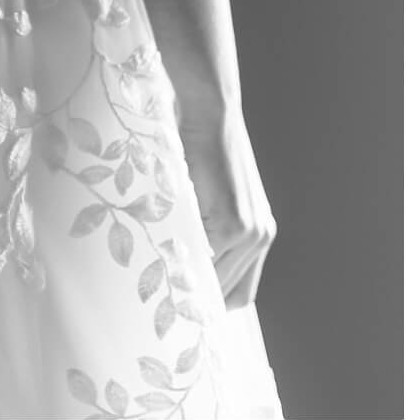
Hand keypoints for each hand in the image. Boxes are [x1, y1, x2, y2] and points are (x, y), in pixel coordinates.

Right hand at [181, 106, 274, 307]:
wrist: (210, 112)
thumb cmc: (201, 145)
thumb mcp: (211, 192)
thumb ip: (209, 225)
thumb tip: (182, 257)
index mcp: (260, 233)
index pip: (240, 290)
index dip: (214, 302)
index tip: (186, 306)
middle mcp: (260, 237)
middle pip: (228, 290)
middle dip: (198, 297)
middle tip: (165, 301)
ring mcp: (249, 232)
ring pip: (216, 277)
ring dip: (188, 279)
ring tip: (158, 280)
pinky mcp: (231, 221)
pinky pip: (204, 255)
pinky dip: (183, 258)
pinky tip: (161, 253)